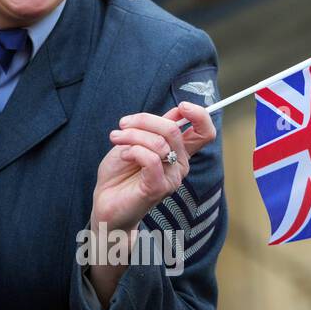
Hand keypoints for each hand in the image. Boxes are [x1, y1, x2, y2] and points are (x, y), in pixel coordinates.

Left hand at [83, 102, 215, 305]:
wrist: (106, 202)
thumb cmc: (120, 173)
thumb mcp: (136, 142)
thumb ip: (155, 129)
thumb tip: (176, 112)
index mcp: (178, 152)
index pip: (204, 132)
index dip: (199, 114)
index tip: (181, 106)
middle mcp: (180, 165)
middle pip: (173, 129)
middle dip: (144, 120)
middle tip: (123, 124)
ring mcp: (171, 178)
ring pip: (158, 142)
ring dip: (131, 135)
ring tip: (115, 139)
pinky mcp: (157, 188)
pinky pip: (150, 158)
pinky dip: (132, 150)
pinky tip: (122, 155)